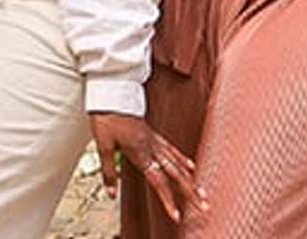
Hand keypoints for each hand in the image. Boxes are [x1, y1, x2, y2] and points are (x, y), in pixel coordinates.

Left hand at [90, 111, 205, 225]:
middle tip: (204, 206)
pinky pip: (172, 150)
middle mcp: (152, 148)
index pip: (158, 181)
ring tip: (202, 192)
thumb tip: (111, 194)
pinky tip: (191, 166)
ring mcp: (154, 140)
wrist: (111, 91)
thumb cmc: (106, 117)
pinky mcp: (153, 134)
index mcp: (141, 153)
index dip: (168, 200)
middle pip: (175, 174)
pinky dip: (183, 159)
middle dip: (190, 192)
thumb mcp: (102, 145)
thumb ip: (109, 172)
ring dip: (190, 179)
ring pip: (177, 163)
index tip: (178, 216)